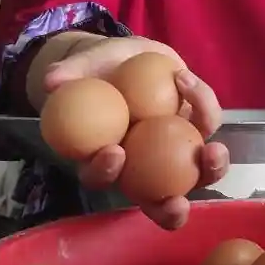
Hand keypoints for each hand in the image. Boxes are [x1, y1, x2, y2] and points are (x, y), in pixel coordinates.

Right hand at [42, 35, 229, 229]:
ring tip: (214, 152)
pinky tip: (190, 82)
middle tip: (176, 202)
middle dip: (169, 210)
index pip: (102, 177)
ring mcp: (173, 150)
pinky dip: (203, 105)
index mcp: (106, 157)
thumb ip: (70, 73)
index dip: (106, 173)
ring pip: (195, 173)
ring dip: (210, 169)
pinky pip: (206, 122)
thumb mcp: (84, 66)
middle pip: (156, 198)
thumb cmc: (101, 68)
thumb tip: (51, 80)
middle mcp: (142, 164)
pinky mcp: (196, 126)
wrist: (131, 54)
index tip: (114, 152)